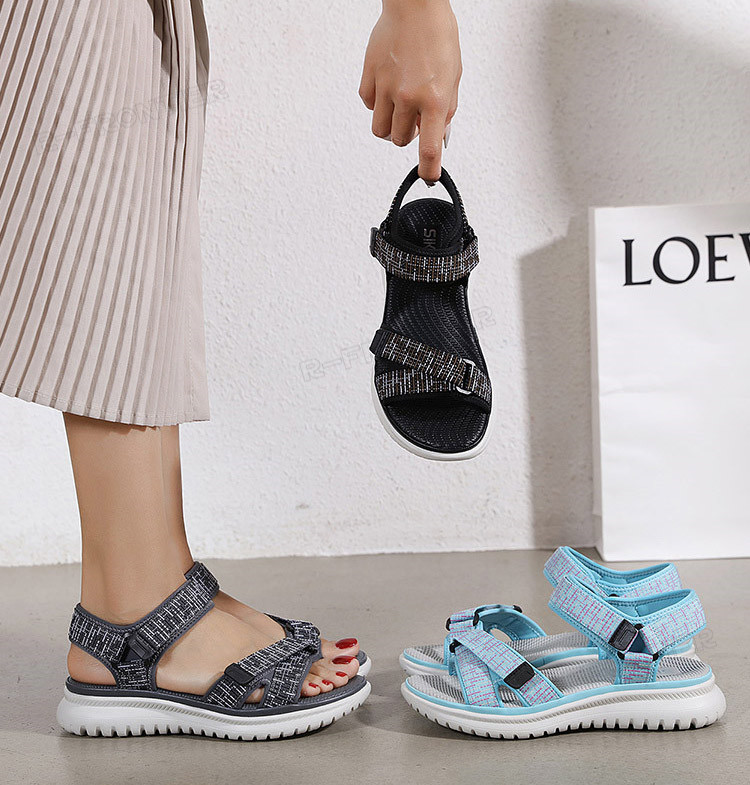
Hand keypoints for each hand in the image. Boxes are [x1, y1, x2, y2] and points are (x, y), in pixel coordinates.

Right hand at [358, 0, 461, 182]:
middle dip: (408, 136)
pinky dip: (377, 104)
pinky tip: (387, 89)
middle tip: (415, 119)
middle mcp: (408, 96)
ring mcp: (386, 87)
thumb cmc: (438, 35)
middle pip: (400, 141)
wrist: (415, 5)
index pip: (430, 148)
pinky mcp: (369, 76)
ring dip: (391, 126)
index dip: (429, 169)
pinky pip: (368, 105)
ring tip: (399, 108)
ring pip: (381, 130)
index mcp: (434, 98)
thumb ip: (446, 109)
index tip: (428, 177)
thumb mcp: (453, 77)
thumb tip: (439, 134)